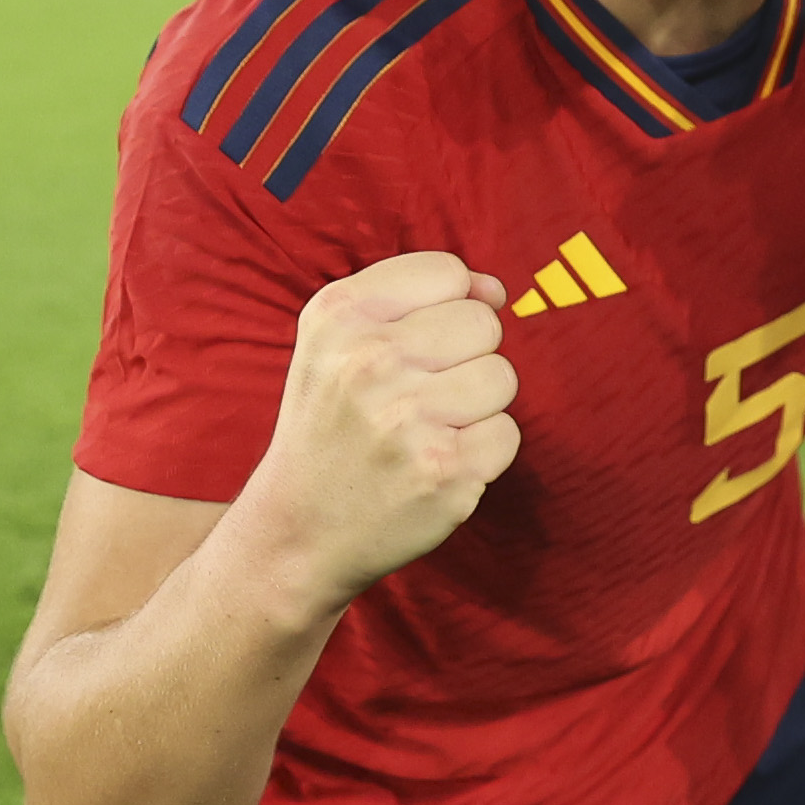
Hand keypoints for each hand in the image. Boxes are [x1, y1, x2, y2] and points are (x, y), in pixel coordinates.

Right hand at [247, 253, 519, 610]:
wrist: (296, 531)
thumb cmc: (333, 425)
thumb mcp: (338, 343)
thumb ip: (416, 297)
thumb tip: (497, 289)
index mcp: (339, 317)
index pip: (449, 273)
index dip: (448, 307)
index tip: (414, 347)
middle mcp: (369, 362)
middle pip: (484, 324)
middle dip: (464, 358)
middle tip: (415, 399)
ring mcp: (407, 419)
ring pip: (502, 377)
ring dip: (476, 408)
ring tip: (424, 431)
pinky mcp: (443, 470)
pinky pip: (507, 433)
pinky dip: (481, 454)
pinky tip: (434, 465)